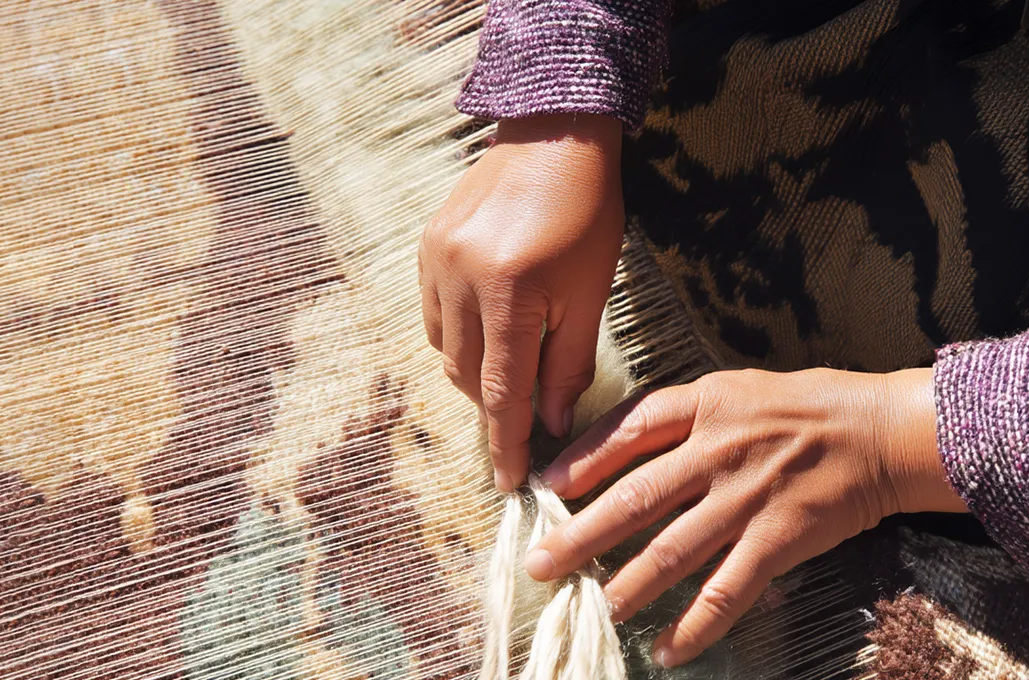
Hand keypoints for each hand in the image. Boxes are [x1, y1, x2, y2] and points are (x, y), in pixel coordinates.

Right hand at [420, 114, 624, 491]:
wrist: (555, 137)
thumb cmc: (588, 214)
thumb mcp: (591, 293)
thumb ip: (568, 362)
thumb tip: (555, 424)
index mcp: (511, 292)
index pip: (502, 391)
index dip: (507, 443)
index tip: (509, 483)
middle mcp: (461, 278)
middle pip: (468, 376)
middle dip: (496, 405)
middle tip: (529, 416)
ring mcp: (436, 260)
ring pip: (446, 349)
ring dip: (477, 371)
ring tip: (513, 362)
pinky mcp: (426, 247)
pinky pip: (433, 315)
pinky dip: (459, 335)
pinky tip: (488, 325)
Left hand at [526, 367, 966, 666]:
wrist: (885, 431)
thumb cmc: (813, 406)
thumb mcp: (740, 389)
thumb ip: (687, 414)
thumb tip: (629, 445)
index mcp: (706, 404)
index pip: (628, 429)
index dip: (581, 459)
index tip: (546, 486)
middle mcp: (718, 449)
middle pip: (635, 497)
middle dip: (581, 534)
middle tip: (541, 564)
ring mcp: (747, 496)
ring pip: (671, 550)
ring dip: (627, 585)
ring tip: (596, 609)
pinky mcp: (779, 538)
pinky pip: (726, 590)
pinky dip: (694, 625)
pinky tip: (667, 649)